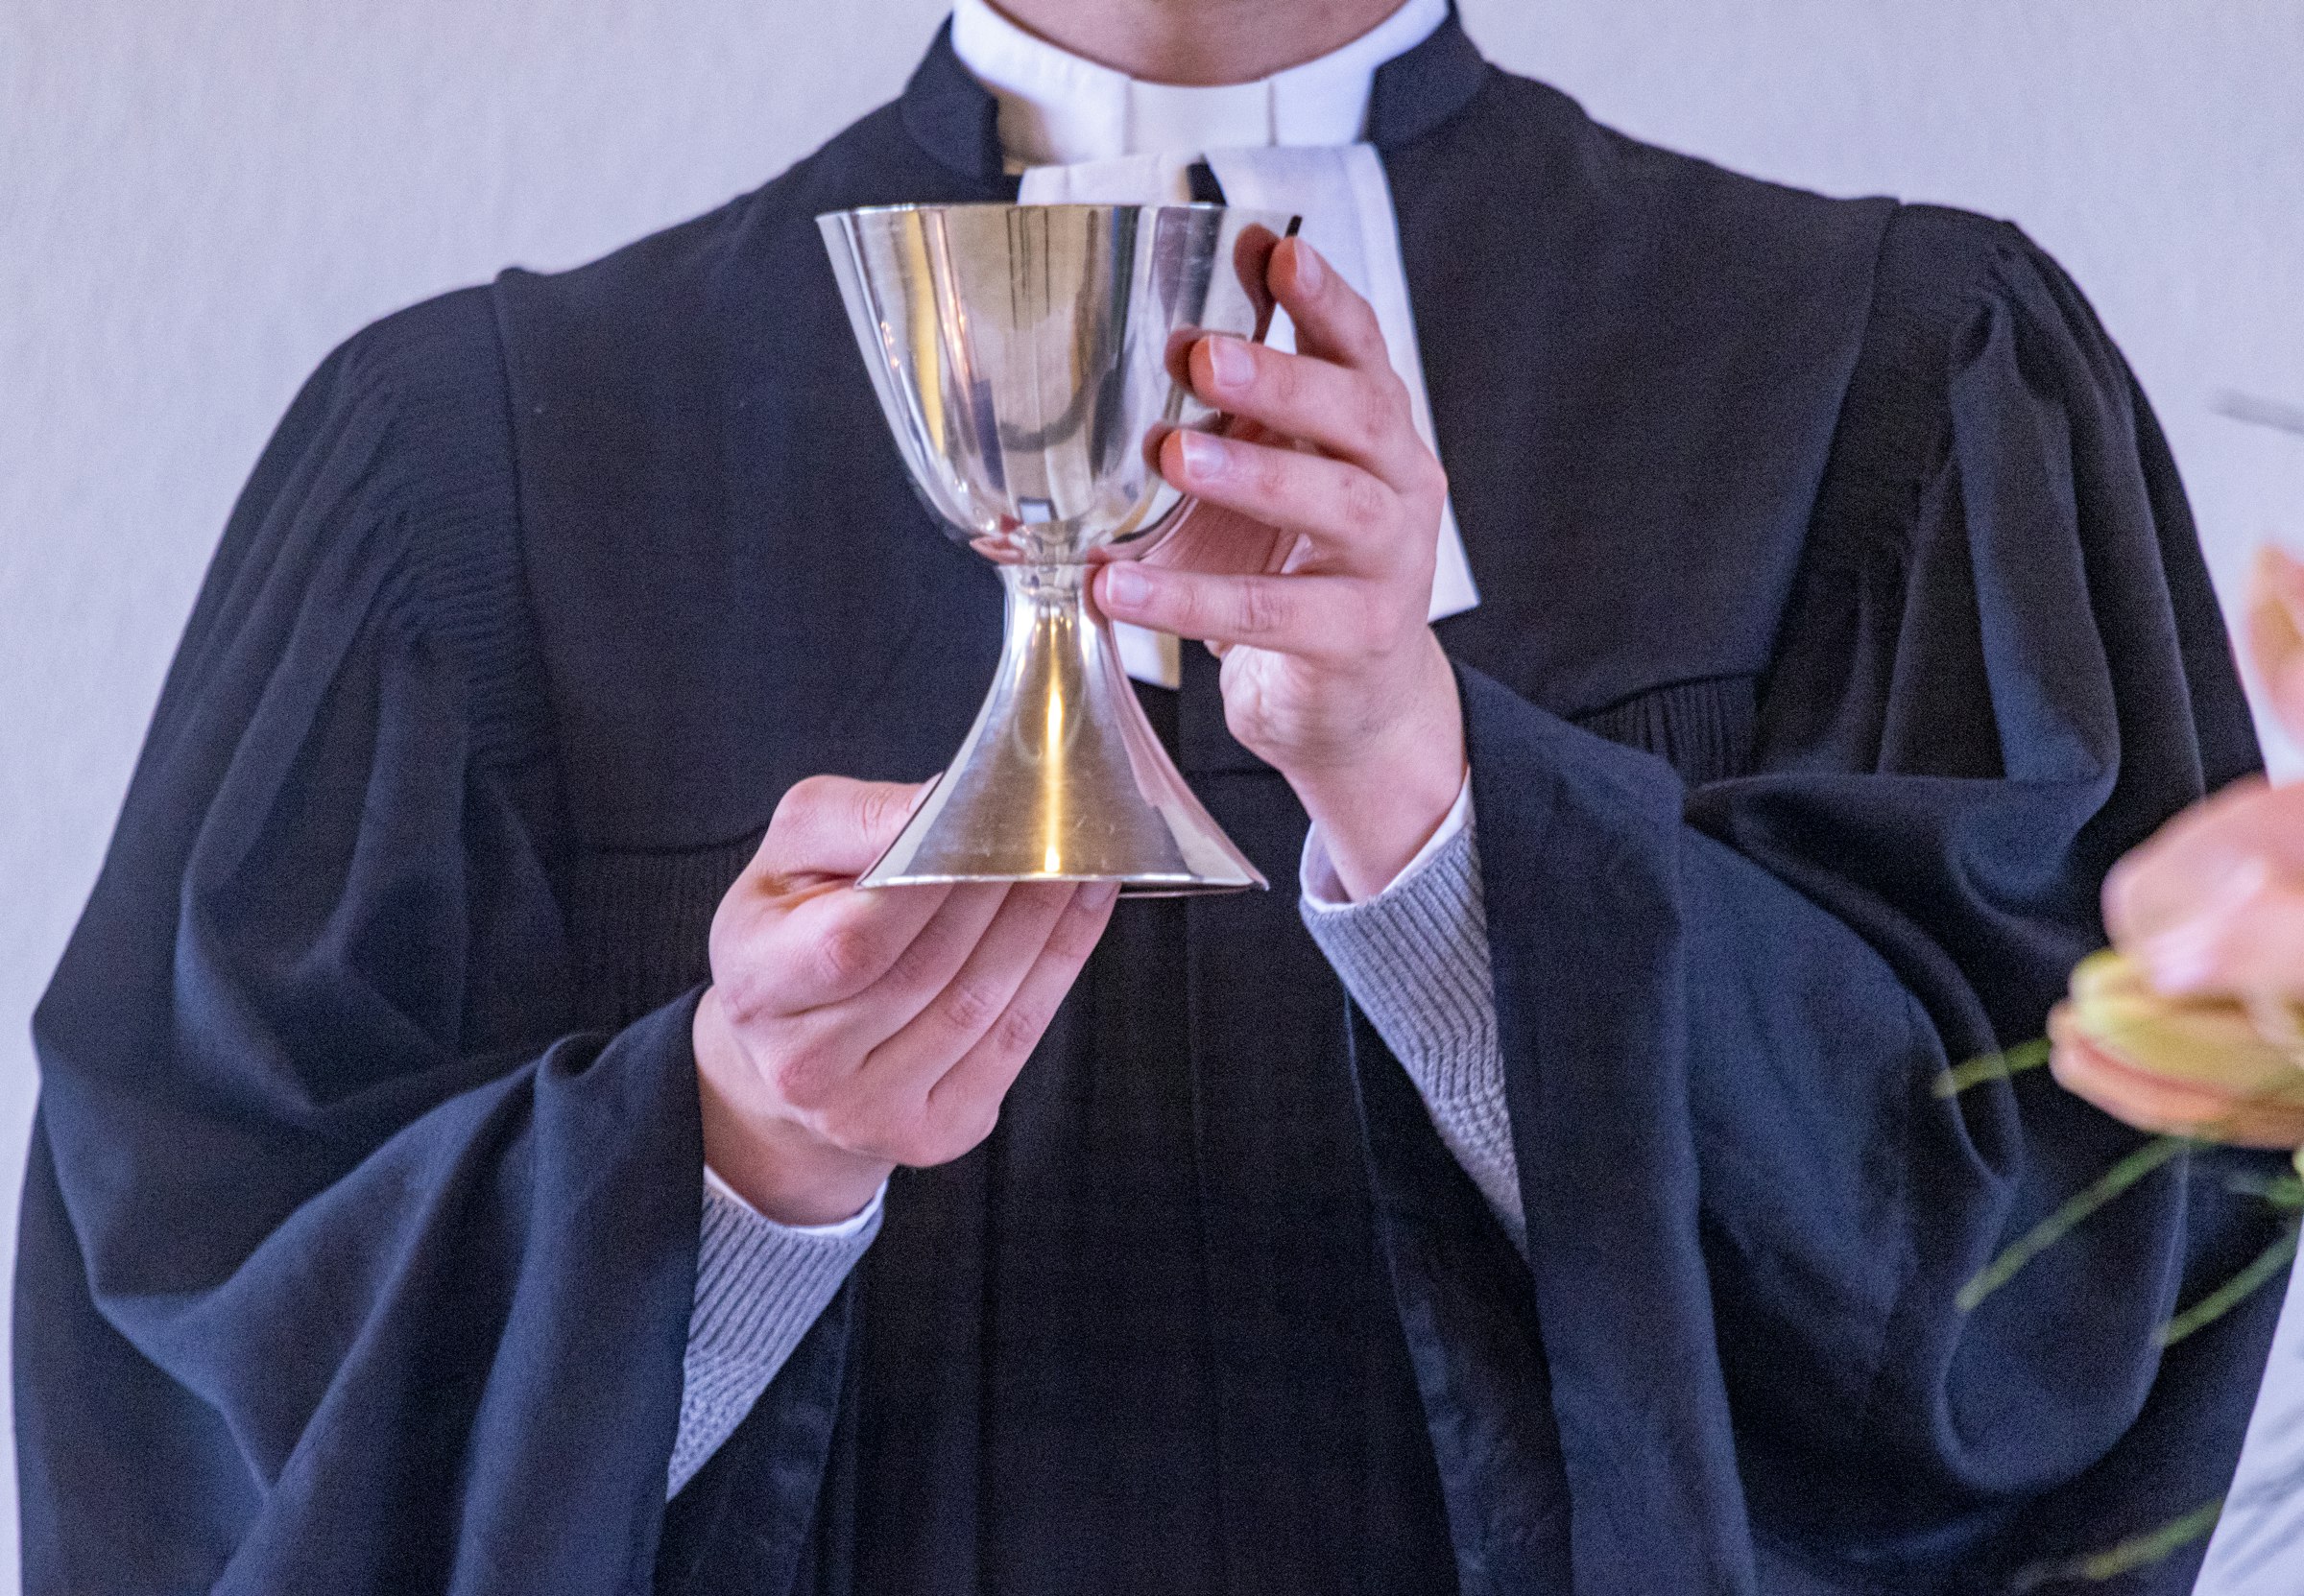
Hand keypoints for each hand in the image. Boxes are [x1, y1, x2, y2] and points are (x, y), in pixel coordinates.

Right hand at [694, 776, 1118, 1224]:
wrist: (787, 1054)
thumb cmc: (791, 932)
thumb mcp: (792, 856)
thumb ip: (860, 819)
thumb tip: (948, 799)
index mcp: (757, 985)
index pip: (856, 938)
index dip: (933, 881)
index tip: (993, 820)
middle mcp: (806, 1065)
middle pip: (931, 969)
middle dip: (1004, 892)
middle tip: (1055, 829)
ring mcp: (871, 1110)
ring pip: (982, 1004)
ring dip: (1045, 925)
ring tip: (1080, 861)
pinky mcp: (933, 1131)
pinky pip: (1012, 1043)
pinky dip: (1058, 969)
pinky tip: (1081, 913)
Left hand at [1092, 237, 1463, 900]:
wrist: (1352, 706)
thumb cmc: (1294, 576)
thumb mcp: (1269, 485)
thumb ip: (1230, 422)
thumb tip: (1127, 347)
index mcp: (1375, 432)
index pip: (1360, 349)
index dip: (1324, 299)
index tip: (1279, 252)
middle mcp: (1400, 484)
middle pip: (1358, 412)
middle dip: (1282, 377)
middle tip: (1205, 354)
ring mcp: (1391, 562)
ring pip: (1335, 501)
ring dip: (1252, 472)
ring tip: (1175, 455)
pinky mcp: (1357, 637)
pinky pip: (1270, 612)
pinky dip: (1187, 598)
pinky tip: (1119, 588)